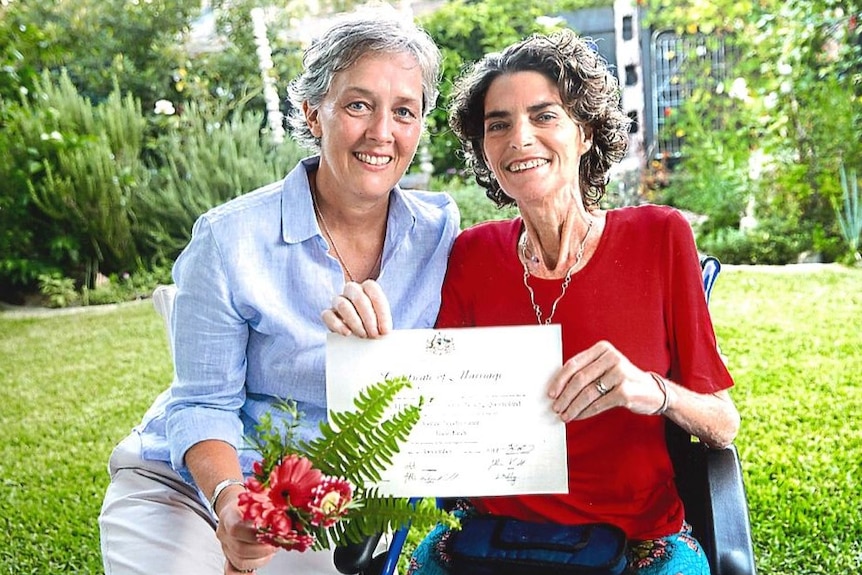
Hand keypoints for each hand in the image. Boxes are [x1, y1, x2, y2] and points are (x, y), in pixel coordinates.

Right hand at [215, 490, 275, 574]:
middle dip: (263, 549)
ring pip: (240, 561)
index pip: (236, 528)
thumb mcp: (258, 494)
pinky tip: (254, 573)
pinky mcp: (229, 556)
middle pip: (240, 548)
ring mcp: (226, 546)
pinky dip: (245, 574)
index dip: (254, 534)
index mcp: (229, 515)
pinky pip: (232, 570)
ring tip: (273, 550)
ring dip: (261, 559)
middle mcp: (224, 533)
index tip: (271, 532)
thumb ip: (270, 500)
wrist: (232, 505)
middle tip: (277, 543)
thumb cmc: (248, 500)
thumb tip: (290, 508)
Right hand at [321, 279, 391, 338]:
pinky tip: (347, 333)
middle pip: (358, 297)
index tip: (385, 330)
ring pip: (342, 305)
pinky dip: (337, 325)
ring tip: (363, 335)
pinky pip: (328, 315)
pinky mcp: (328, 314)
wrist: (362, 334)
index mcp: (368, 287)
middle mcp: (352, 290)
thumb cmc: (375, 326)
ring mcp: (338, 301)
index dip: (381, 310)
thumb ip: (383, 324)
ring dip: (354, 322)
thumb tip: (384, 331)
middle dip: (368, 317)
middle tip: (374, 334)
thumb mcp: (382, 323)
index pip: (372, 289)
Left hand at [547, 340, 666, 420]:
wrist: (653, 391)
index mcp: (603, 349)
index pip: (574, 364)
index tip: (551, 393)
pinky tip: (579, 416)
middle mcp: (612, 358)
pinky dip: (585, 412)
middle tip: (556, 407)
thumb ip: (586, 371)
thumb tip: (558, 388)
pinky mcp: (625, 391)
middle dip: (564, 396)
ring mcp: (620, 374)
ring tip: (565, 415)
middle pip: (579, 379)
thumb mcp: (606, 367)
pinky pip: (598, 404)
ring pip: (587, 393)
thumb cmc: (623, 379)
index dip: (559, 380)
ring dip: (573, 407)